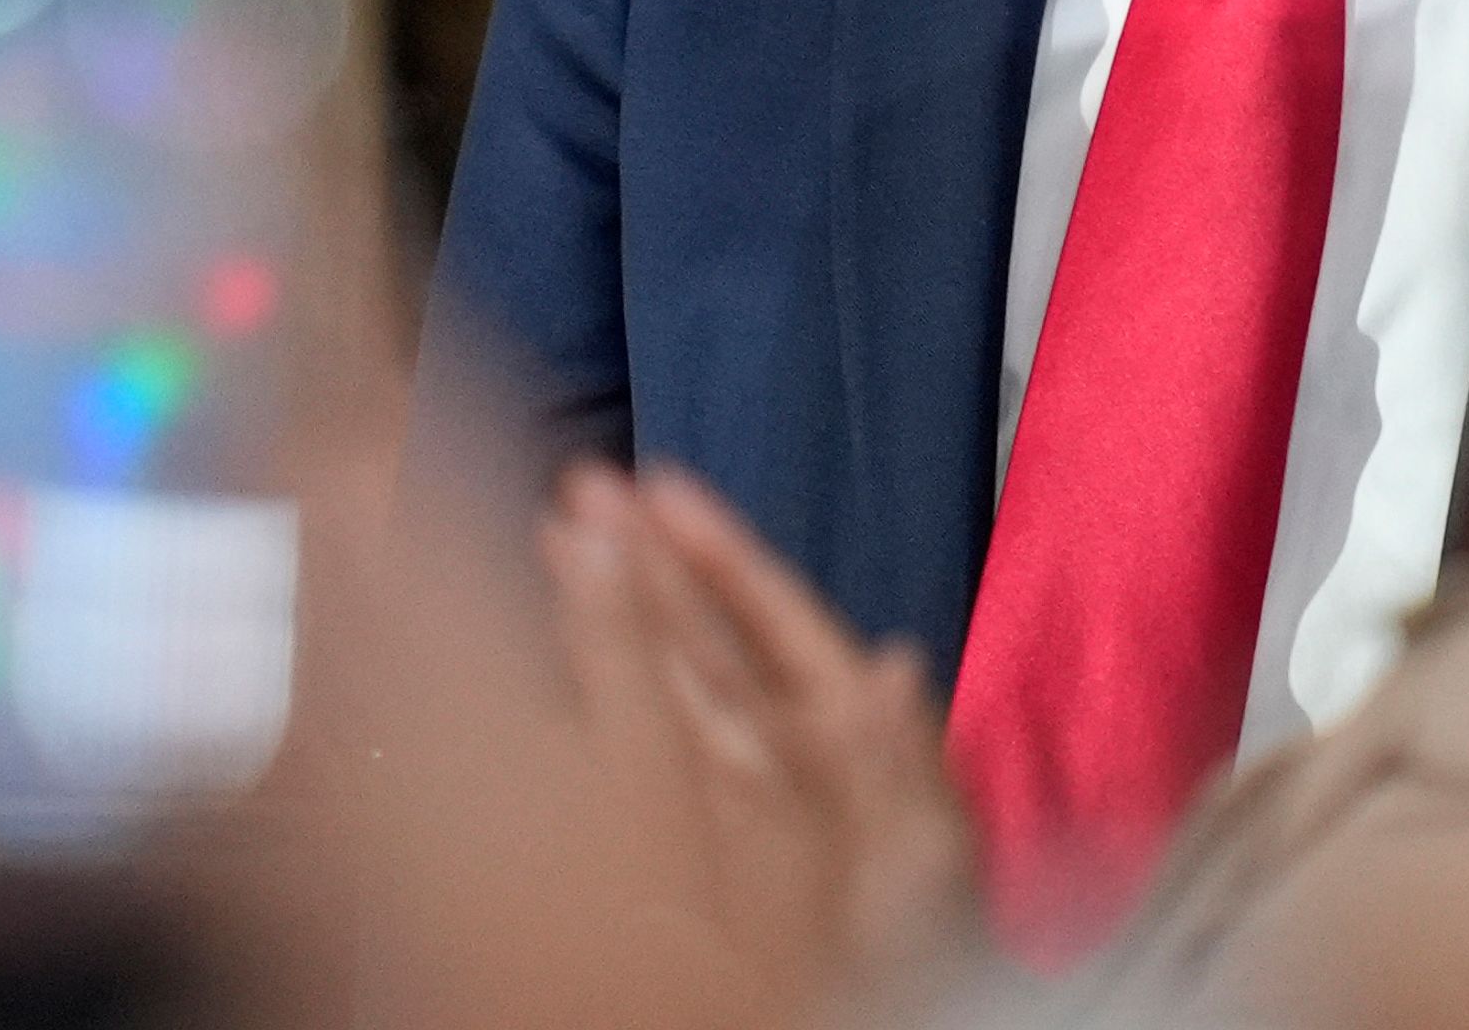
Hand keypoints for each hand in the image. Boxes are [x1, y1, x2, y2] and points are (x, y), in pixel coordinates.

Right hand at [546, 463, 982, 1009]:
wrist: (872, 993)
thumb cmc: (918, 936)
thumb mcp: (926, 849)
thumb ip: (899, 759)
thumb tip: (900, 663)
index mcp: (841, 723)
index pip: (771, 614)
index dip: (719, 550)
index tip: (664, 489)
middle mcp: (776, 741)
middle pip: (700, 632)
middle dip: (646, 555)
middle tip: (585, 489)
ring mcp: (724, 782)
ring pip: (656, 680)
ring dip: (608, 610)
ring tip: (556, 541)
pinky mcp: (681, 834)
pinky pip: (625, 753)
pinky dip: (587, 697)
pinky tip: (542, 662)